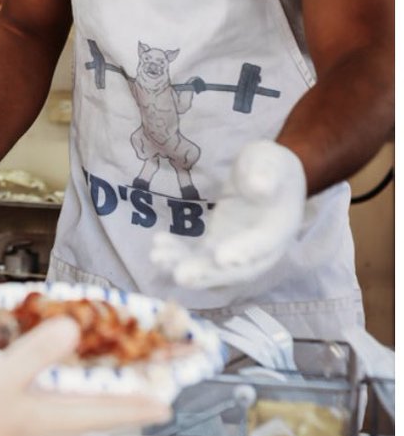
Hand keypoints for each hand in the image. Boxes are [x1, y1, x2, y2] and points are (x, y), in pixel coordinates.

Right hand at [0, 317, 170, 435]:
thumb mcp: (1, 380)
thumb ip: (37, 352)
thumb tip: (72, 328)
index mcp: (57, 420)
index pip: (113, 410)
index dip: (143, 401)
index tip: (170, 401)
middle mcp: (52, 433)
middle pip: (97, 412)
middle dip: (119, 392)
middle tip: (136, 373)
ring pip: (73, 412)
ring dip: (87, 391)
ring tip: (93, 368)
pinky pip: (48, 412)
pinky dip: (56, 392)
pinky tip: (41, 377)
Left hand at [150, 140, 306, 289]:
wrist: (267, 179)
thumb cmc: (269, 166)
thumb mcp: (268, 160)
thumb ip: (265, 172)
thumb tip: (260, 185)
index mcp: (278, 226)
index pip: (262, 244)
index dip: (243, 252)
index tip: (221, 257)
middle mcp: (260, 250)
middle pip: (236, 270)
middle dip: (208, 273)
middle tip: (180, 275)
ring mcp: (236, 252)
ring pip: (213, 269)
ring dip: (186, 267)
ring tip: (158, 258)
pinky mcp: (218, 248)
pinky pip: (198, 258)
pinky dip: (178, 256)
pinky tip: (157, 248)